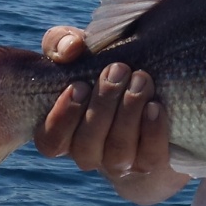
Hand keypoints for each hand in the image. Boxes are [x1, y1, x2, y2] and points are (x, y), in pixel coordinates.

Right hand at [32, 26, 187, 204]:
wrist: (152, 88)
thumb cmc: (102, 68)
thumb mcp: (79, 50)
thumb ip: (61, 42)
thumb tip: (70, 49)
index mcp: (63, 132)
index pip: (50, 141)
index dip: (62, 118)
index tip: (79, 85)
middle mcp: (89, 153)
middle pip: (86, 146)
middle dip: (103, 106)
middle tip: (118, 70)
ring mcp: (119, 163)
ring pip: (117, 153)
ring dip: (128, 114)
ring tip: (141, 80)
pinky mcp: (150, 163)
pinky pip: (150, 159)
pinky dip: (153, 132)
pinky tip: (155, 106)